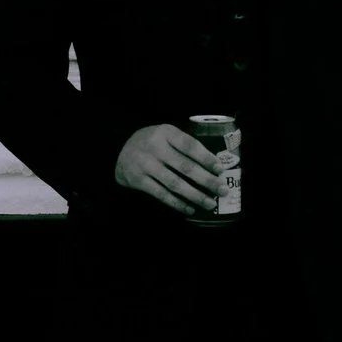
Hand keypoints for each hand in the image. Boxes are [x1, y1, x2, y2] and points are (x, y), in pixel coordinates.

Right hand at [114, 122, 232, 218]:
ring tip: (210, 203)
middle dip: (207, 180)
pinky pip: (162, 195)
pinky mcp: (138, 180)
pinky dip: (178, 203)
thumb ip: (184, 145)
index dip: (207, 158)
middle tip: (222, 190)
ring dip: (195, 195)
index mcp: (165, 132)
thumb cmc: (151, 143)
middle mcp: (154, 147)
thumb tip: (213, 167)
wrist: (119, 151)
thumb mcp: (165, 135)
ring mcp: (145, 165)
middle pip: (185, 166)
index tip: (220, 169)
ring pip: (175, 184)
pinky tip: (190, 208)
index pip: (189, 145)